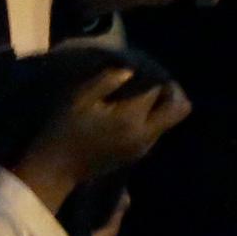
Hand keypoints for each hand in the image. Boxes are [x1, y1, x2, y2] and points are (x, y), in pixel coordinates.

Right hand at [9, 70, 189, 210]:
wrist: (56, 169)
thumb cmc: (64, 128)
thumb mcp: (80, 97)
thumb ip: (108, 79)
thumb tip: (131, 70)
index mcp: (132, 118)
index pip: (159, 88)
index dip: (152, 73)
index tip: (139, 66)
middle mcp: (146, 134)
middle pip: (180, 108)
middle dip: (171, 90)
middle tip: (150, 79)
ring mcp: (144, 147)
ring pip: (171, 120)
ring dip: (162, 104)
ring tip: (140, 92)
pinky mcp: (139, 153)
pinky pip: (158, 129)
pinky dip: (153, 116)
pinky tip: (131, 109)